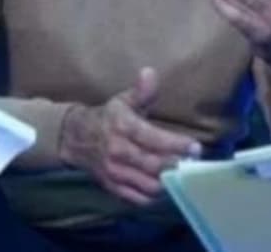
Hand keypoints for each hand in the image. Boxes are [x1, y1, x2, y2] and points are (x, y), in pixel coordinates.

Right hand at [58, 67, 200, 205]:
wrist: (75, 138)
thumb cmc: (108, 117)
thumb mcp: (123, 100)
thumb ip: (142, 91)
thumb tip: (150, 73)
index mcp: (123, 127)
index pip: (152, 138)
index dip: (176, 144)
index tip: (195, 147)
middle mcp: (118, 152)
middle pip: (153, 165)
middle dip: (176, 165)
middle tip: (194, 162)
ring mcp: (114, 172)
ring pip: (147, 185)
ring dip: (168, 182)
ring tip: (182, 174)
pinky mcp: (112, 186)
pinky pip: (137, 198)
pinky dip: (153, 196)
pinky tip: (165, 186)